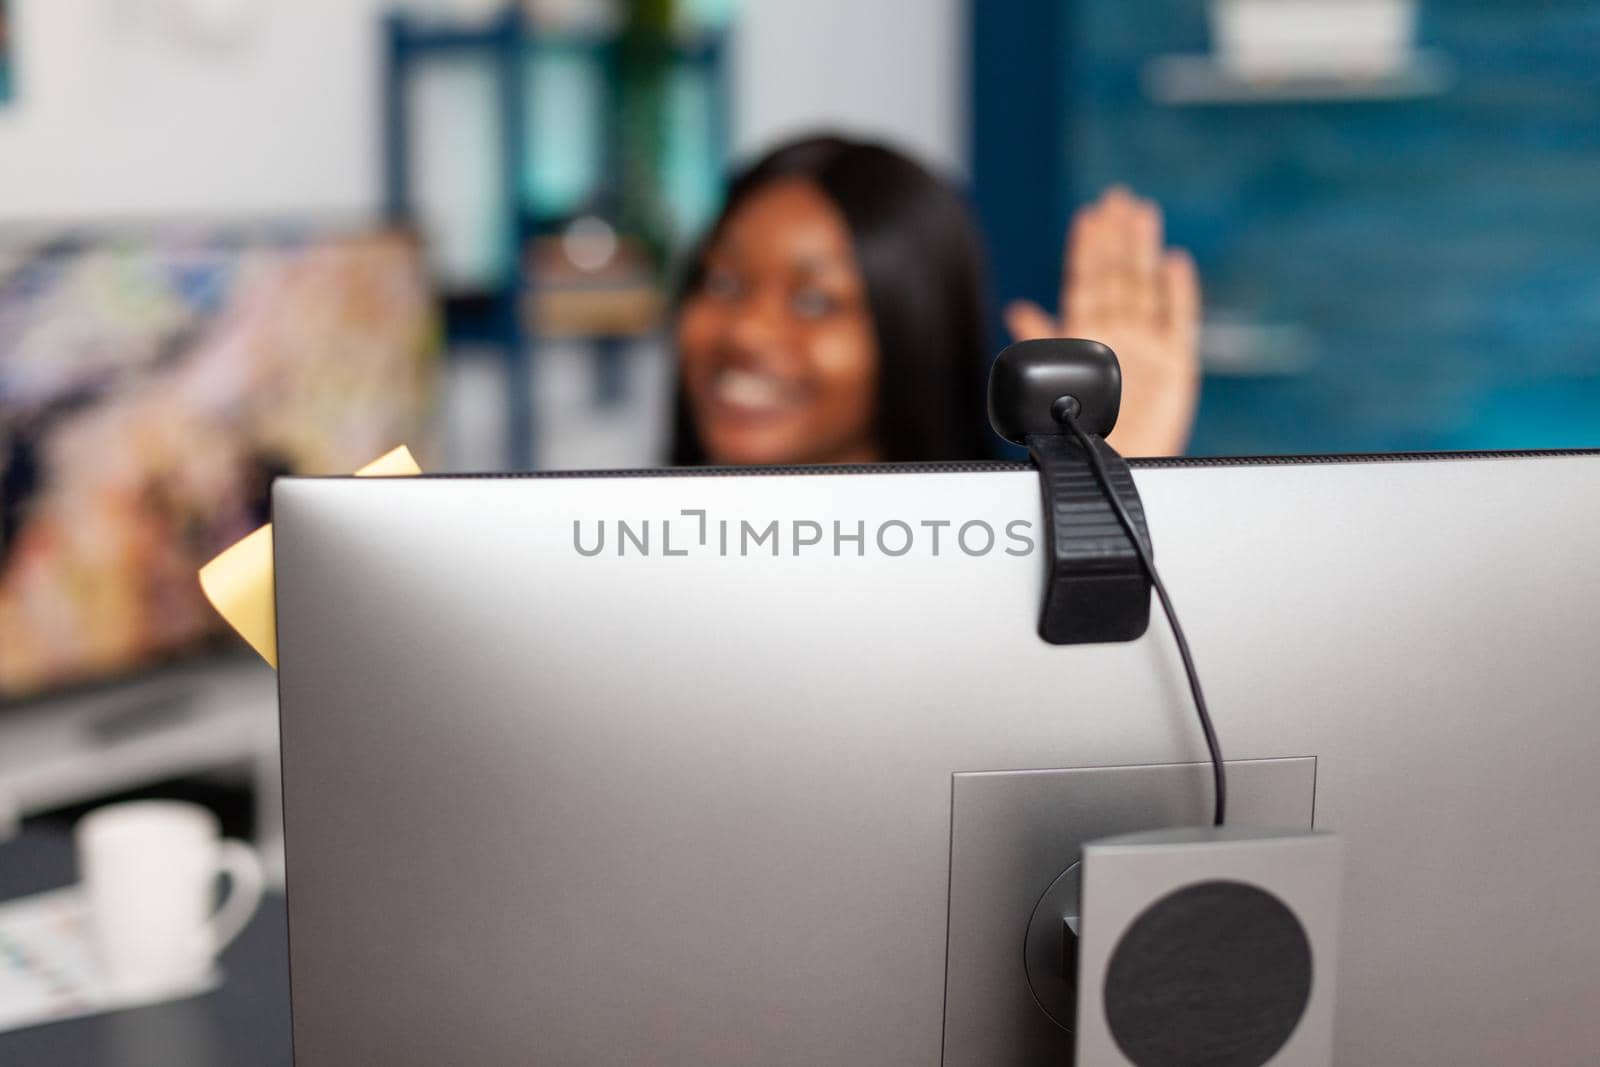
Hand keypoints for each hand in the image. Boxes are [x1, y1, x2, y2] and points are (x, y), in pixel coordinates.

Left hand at [1004, 187, 1200, 456]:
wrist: (1106, 466)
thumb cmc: (1077, 428)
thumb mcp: (1051, 380)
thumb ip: (1043, 341)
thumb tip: (1018, 310)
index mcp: (1086, 334)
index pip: (1086, 282)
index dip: (1087, 250)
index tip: (1088, 217)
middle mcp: (1118, 333)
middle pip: (1118, 276)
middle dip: (1117, 238)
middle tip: (1117, 199)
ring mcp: (1148, 345)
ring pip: (1145, 287)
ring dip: (1143, 251)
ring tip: (1141, 214)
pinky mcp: (1176, 365)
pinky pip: (1178, 321)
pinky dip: (1177, 292)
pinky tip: (1174, 263)